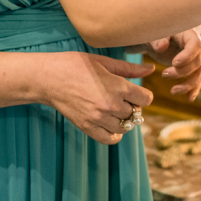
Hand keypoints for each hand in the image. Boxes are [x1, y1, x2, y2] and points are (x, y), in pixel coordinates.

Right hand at [40, 52, 154, 144]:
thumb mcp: (104, 61)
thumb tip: (151, 69)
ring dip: (124, 120)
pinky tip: (112, 125)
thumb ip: (129, 68)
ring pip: (125, 127)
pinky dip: (115, 135)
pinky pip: (109, 139)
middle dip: (133, 106)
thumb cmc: (75, 64)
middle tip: (124, 98)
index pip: (145, 99)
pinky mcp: (86, 127)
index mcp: (117, 86)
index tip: (137, 92)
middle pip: (135, 113)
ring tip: (116, 109)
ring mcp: (98, 118)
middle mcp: (110, 105)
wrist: (49, 78)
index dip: (143, 95)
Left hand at [129, 29, 200, 100]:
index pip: (195, 44)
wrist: (155, 41)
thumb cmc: (155, 35)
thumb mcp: (153, 35)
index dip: (188, 55)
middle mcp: (197, 46)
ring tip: (173, 91)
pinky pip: (198, 80)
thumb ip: (157, 40)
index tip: (175, 63)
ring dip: (189, 84)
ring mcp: (196, 58)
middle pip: (198, 61)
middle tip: (164, 74)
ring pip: (200, 73)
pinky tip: (190, 98)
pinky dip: (194, 89)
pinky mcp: (193, 69)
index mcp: (189, 33)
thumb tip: (162, 46)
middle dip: (183, 71)